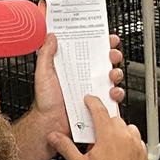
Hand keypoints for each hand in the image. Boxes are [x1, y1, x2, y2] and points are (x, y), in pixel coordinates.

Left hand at [33, 0, 124, 137]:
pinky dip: (117, 94)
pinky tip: (110, 93)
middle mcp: (84, 76)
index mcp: (73, 66)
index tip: (106, 37)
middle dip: (113, 54)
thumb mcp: (43, 73)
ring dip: (116, 73)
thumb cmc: (45, 101)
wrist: (50, 124)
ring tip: (111, 75)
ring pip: (113, 77)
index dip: (100, 42)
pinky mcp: (99, 103)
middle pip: (105, 61)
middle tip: (111, 54)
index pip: (89, 49)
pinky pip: (113, 97)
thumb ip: (45, 54)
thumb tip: (51, 36)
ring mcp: (93, 89)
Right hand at [47, 96, 147, 159]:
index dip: (92, 102)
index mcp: (108, 135)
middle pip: (113, 119)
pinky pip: (137, 140)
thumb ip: (66, 147)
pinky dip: (130, 142)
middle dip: (104, 122)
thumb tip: (55, 138)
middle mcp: (125, 137)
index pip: (99, 110)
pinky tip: (121, 153)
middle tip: (96, 133)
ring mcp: (136, 145)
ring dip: (119, 131)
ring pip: (128, 128)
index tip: (90, 100)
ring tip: (110, 144)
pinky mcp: (144, 154)